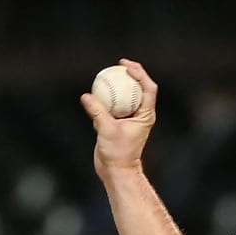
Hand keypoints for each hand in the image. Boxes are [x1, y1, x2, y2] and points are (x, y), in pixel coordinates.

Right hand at [79, 58, 157, 178]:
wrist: (116, 170)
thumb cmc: (117, 153)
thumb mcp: (106, 130)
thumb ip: (97, 112)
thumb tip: (87, 96)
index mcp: (145, 115)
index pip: (148, 89)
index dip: (140, 74)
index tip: (127, 67)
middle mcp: (140, 115)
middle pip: (140, 88)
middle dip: (132, 74)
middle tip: (119, 64)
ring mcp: (130, 119)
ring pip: (127, 96)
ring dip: (120, 85)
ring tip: (108, 73)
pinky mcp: (119, 123)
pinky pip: (114, 105)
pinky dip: (107, 97)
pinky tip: (96, 90)